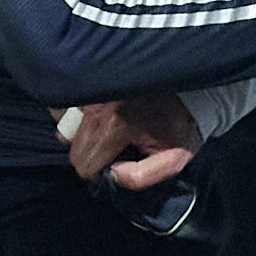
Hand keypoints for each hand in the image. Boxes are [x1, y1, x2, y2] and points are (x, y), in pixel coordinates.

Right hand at [58, 90, 202, 190]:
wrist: (190, 85)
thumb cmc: (182, 124)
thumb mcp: (174, 159)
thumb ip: (141, 177)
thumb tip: (112, 175)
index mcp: (115, 127)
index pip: (84, 165)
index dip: (99, 171)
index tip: (117, 163)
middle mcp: (96, 107)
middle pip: (72, 146)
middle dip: (91, 153)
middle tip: (115, 146)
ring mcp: (90, 91)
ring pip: (65, 124)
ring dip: (81, 131)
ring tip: (108, 127)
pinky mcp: (88, 77)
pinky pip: (65, 103)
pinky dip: (77, 111)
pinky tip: (100, 113)